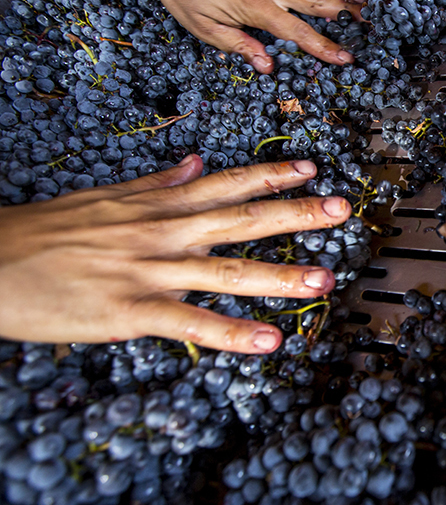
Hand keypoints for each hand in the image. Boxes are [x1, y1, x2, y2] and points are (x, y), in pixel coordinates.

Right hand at [0, 156, 351, 352]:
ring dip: (280, 276)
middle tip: (343, 210)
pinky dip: (232, 334)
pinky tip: (268, 342)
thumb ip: (156, 181)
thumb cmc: (43, 232)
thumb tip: (195, 162)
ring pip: (227, 271)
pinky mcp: (129, 311)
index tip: (312, 170)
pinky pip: (191, 324)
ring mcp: (149, 270)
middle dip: (296, 214)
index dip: (272, 175)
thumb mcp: (104, 196)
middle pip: (241, 219)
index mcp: (156, 204)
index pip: (226, 183)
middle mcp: (161, 231)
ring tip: (324, 280)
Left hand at [131, 0, 365, 73]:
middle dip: (347, 17)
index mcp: (256, 7)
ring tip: (365, 7)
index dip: (324, 48)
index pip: (299, 32)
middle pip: (318, 4)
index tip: (346, 58)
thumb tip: (268, 66)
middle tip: (372, 27)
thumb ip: (240, 47)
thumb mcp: (204, 28)